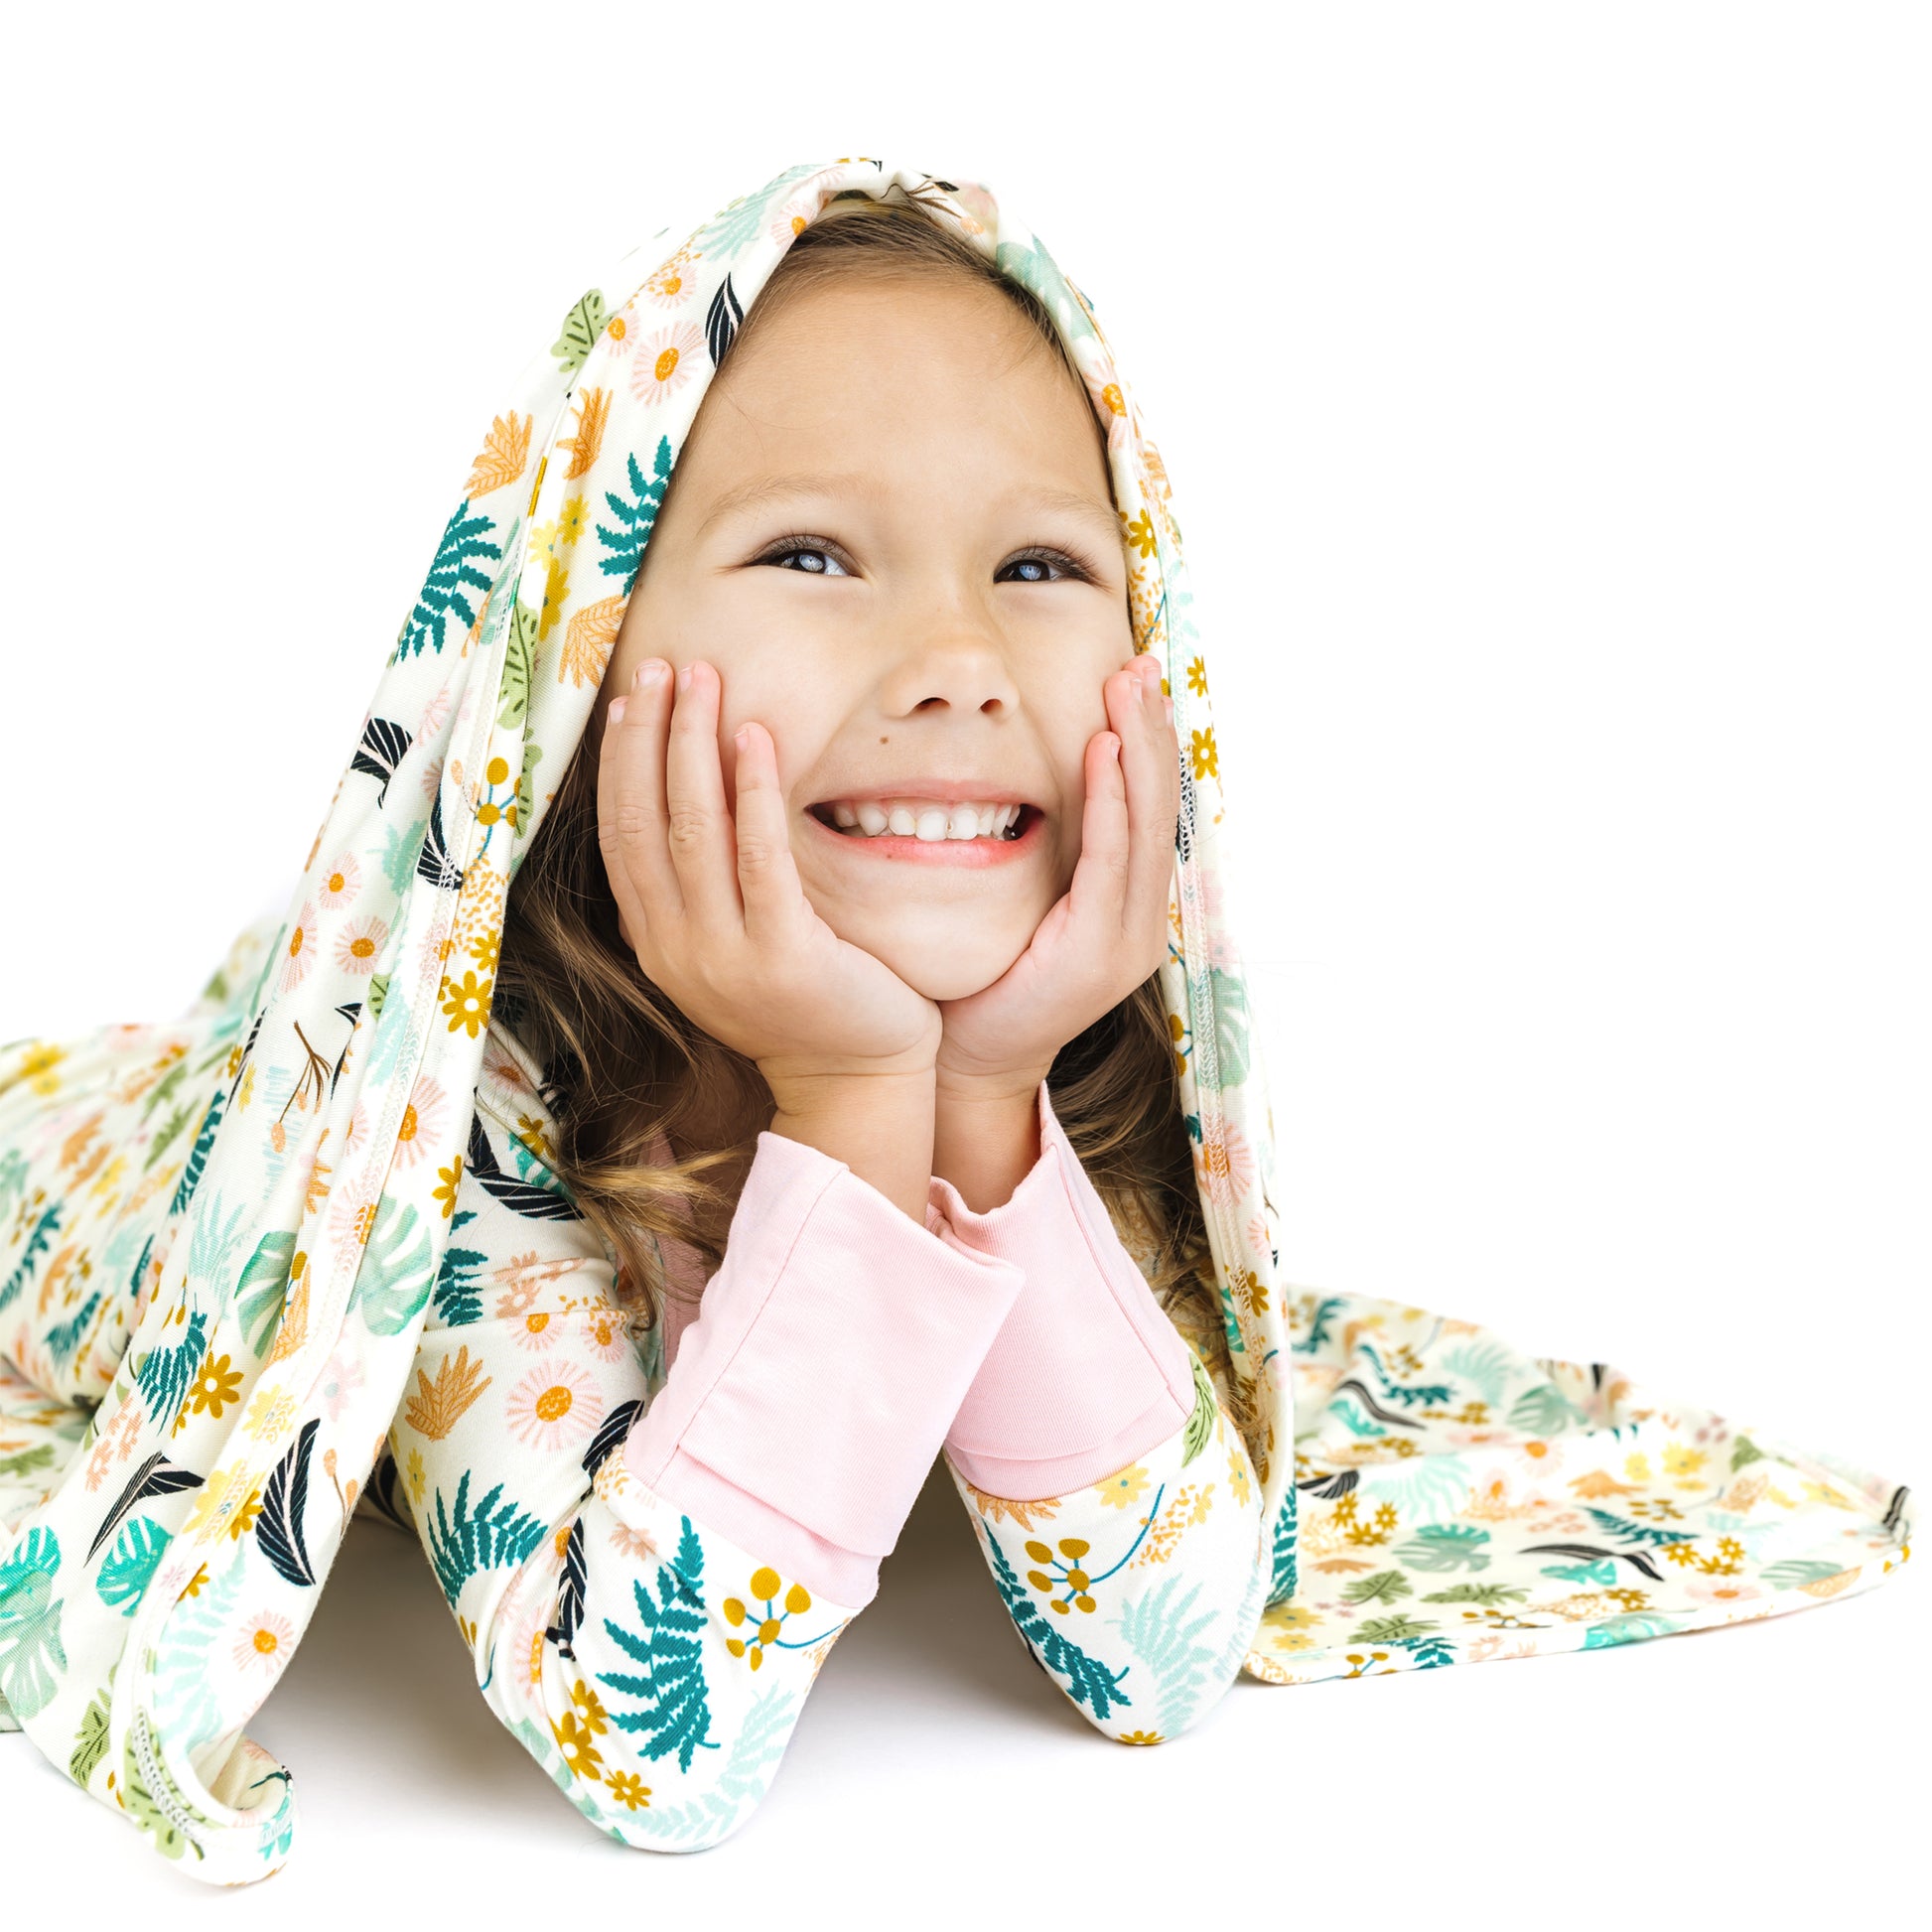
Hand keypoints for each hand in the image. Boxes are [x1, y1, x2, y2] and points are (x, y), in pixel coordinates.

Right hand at [597, 657, 943, 1103]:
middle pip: (643, 822)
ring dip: (692, 745)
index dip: (620, 762)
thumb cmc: (807, 1002)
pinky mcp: (783, 955)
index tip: (631, 698)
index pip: (618, 837)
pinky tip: (756, 738)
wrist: (857, 1079)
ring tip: (703, 680)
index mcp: (658, 945)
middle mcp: (677, 951)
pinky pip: (758, 857)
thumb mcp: (733, 948)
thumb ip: (701, 892)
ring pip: (691, 830)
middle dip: (648, 737)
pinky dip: (752, 791)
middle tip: (662, 667)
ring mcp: (724, 957)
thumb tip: (687, 799)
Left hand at [934, 651, 1179, 1103]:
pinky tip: (1103, 752)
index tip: (1135, 679)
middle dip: (1151, 729)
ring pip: (1146, 823)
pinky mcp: (1097, 952)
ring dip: (1138, 748)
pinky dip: (1111, 802)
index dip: (1146, 742)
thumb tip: (1012, 784)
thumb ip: (1036, 854)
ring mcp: (1126, 939)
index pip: (1147, 809)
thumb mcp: (1017, 907)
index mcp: (1124, 908)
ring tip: (1128, 688)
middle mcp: (1139, 920)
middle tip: (1140, 664)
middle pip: (1160, 805)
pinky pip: (1110, 861)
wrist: (966, 1064)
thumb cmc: (979, 982)